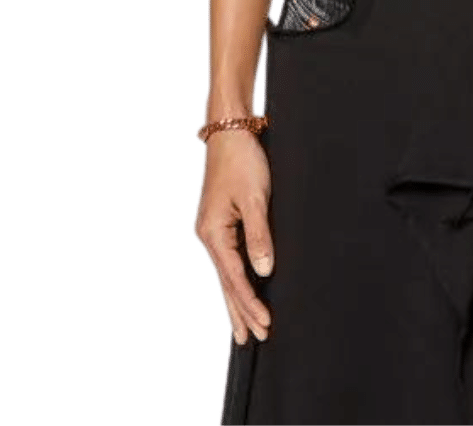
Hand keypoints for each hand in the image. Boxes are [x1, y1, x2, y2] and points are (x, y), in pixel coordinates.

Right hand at [192, 128, 273, 344]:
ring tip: (243, 329)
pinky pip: (227, 261)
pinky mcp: (218, 223)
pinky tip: (238, 291)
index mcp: (212, 233)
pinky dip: (234, 281)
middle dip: (240, 312)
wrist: (229, 131)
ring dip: (236, 301)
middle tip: (253, 341)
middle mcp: (207, 236)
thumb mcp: (255, 197)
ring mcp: (211, 230)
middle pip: (226, 283)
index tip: (265, 325)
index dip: (250, 304)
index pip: (234, 278)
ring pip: (225, 275)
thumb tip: (264, 271)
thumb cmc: (242, 160)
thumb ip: (259, 236)